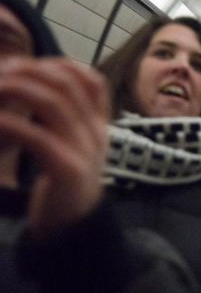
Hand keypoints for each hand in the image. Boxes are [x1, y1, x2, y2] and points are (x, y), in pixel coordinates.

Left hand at [0, 57, 109, 237]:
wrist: (73, 228)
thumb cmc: (63, 184)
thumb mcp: (72, 146)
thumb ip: (63, 121)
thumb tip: (34, 87)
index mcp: (99, 126)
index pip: (92, 80)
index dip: (60, 65)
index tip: (27, 67)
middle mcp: (96, 133)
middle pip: (68, 85)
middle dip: (30, 72)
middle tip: (1, 74)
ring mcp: (85, 150)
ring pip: (54, 103)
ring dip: (18, 90)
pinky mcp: (67, 169)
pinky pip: (37, 136)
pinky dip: (11, 123)